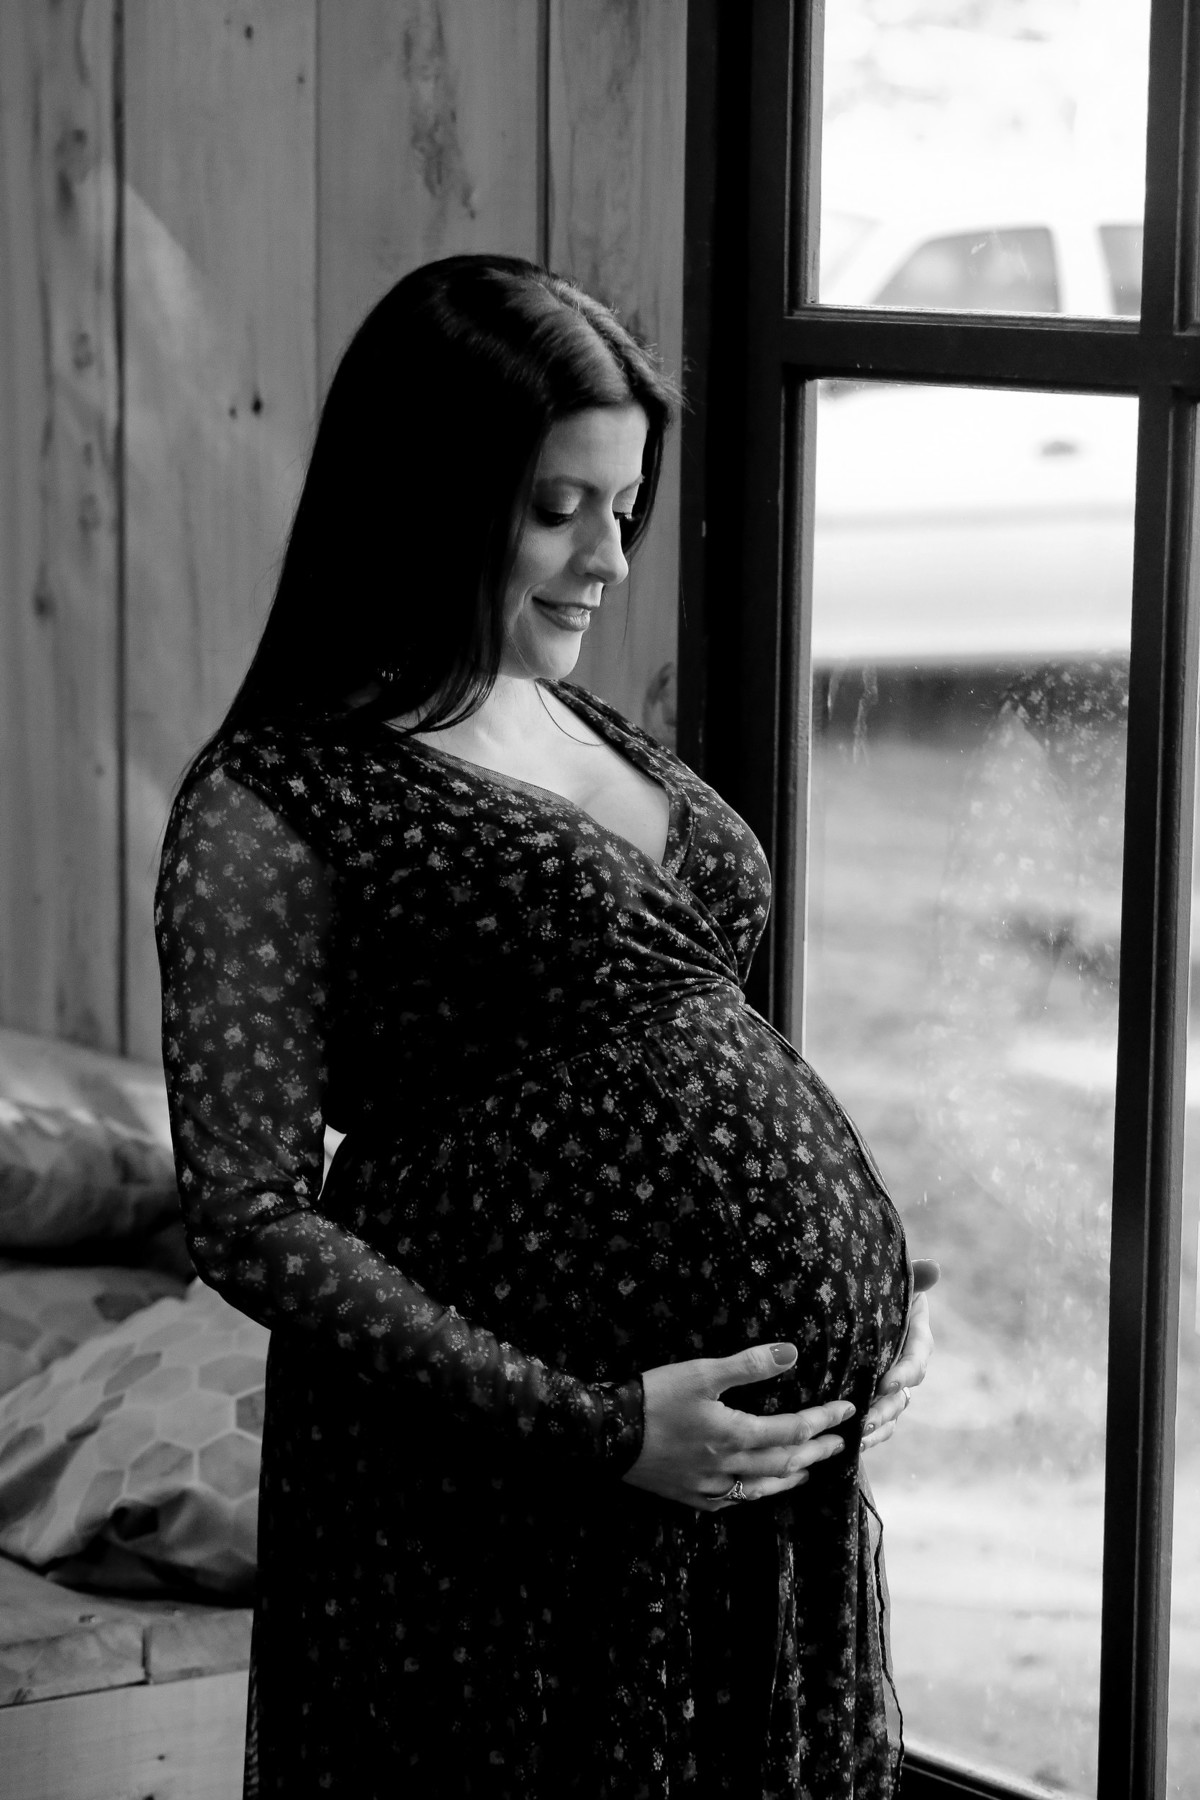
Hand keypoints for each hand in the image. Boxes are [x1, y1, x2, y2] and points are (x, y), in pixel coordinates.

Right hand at [622, 1343, 854, 1511]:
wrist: (604, 1433)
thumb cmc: (653, 1397)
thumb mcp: (701, 1372)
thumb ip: (749, 1364)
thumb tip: (792, 1353)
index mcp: (733, 1435)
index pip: (792, 1431)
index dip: (822, 1421)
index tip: (846, 1411)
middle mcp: (727, 1467)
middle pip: (784, 1463)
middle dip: (816, 1452)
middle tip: (841, 1444)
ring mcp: (708, 1487)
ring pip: (762, 1488)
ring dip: (791, 1478)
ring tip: (809, 1470)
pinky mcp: (689, 1496)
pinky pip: (734, 1501)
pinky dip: (755, 1494)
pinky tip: (757, 1488)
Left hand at [861, 1259, 937, 1450]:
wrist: (856, 1297)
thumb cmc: (879, 1283)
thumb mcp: (897, 1278)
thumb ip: (914, 1275)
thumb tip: (934, 1268)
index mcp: (916, 1337)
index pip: (916, 1359)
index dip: (905, 1373)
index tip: (887, 1383)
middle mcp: (906, 1364)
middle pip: (903, 1393)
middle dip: (886, 1408)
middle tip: (867, 1419)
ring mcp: (891, 1383)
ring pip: (891, 1412)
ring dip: (878, 1427)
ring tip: (858, 1438)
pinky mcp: (873, 1395)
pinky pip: (879, 1423)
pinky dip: (869, 1435)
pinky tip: (851, 1445)